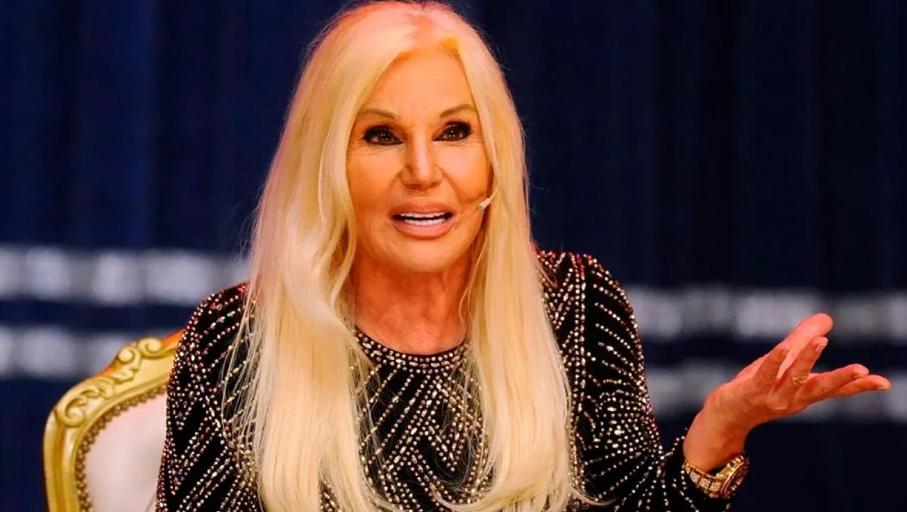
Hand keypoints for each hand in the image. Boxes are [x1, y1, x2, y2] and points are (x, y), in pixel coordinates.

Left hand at [683, 313, 891, 470]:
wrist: (724, 416)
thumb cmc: (757, 387)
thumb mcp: (783, 362)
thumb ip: (803, 340)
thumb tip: (827, 318)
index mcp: (804, 393)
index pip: (835, 390)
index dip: (858, 386)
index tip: (883, 383)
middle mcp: (793, 398)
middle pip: (821, 387)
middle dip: (841, 379)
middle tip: (862, 370)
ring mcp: (772, 397)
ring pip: (794, 377)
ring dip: (807, 359)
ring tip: (821, 341)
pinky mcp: (751, 392)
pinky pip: (766, 374)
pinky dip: (775, 361)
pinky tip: (783, 346)